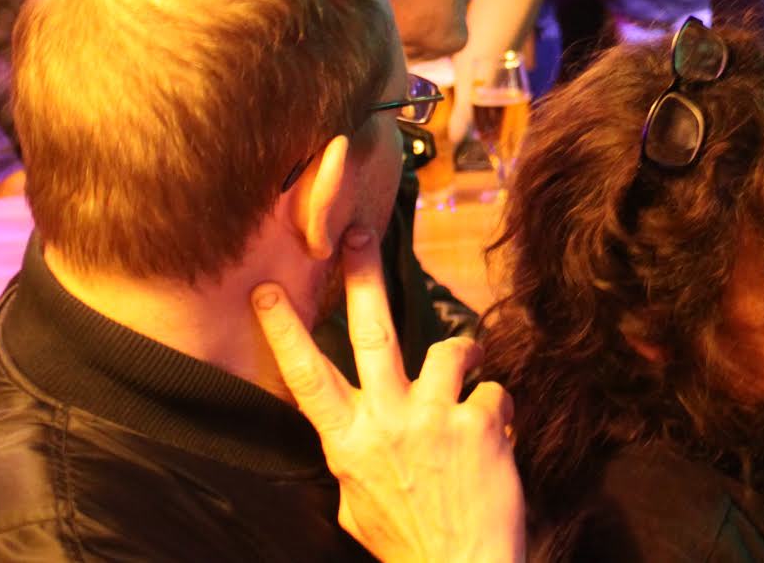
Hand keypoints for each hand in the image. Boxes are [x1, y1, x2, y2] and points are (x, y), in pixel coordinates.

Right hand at [253, 230, 524, 562]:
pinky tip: (498, 438)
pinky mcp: (479, 423)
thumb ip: (353, 458)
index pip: (306, 379)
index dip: (284, 332)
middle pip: (371, 332)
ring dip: (462, 353)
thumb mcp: (353, 506)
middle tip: (356, 231)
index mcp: (348, 443)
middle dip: (363, 276)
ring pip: (448, 348)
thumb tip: (353, 432)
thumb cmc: (407, 545)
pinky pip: (494, 389)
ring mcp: (434, 418)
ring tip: (467, 366)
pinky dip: (498, 409)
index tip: (265, 291)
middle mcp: (386, 422)